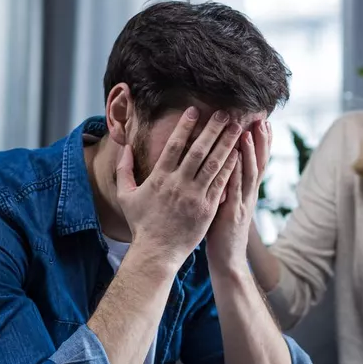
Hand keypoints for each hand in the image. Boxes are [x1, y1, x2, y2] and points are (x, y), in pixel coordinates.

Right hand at [116, 107, 242, 269]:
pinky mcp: (208, 208)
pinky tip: (238, 153)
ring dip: (226, 143)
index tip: (194, 111)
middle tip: (224, 113)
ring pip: (214, 164)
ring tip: (236, 128)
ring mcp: (195, 196)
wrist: (157, 253)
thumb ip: (123, 170)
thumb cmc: (141, 225)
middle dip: (212, 129)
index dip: (184, 127)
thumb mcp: (126, 196)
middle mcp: (178, 184)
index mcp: (159, 178)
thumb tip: (125, 147)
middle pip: (198, 150)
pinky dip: (230, 167)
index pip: (174, 146)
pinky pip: (221, 183)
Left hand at [206, 120, 271, 273]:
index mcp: (247, 193)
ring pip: (248, 173)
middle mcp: (248, 195)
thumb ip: (228, 187)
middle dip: (261, 141)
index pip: (257, 162)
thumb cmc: (223, 234)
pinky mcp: (232, 213)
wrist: (228, 261)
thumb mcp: (227, 206)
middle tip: (263, 119)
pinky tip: (233, 158)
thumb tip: (224, 168)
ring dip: (249, 152)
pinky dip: (235, 172)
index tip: (264, 122)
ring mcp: (242, 204)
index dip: (262, 143)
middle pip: (259, 163)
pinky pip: (234, 188)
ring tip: (248, 131)